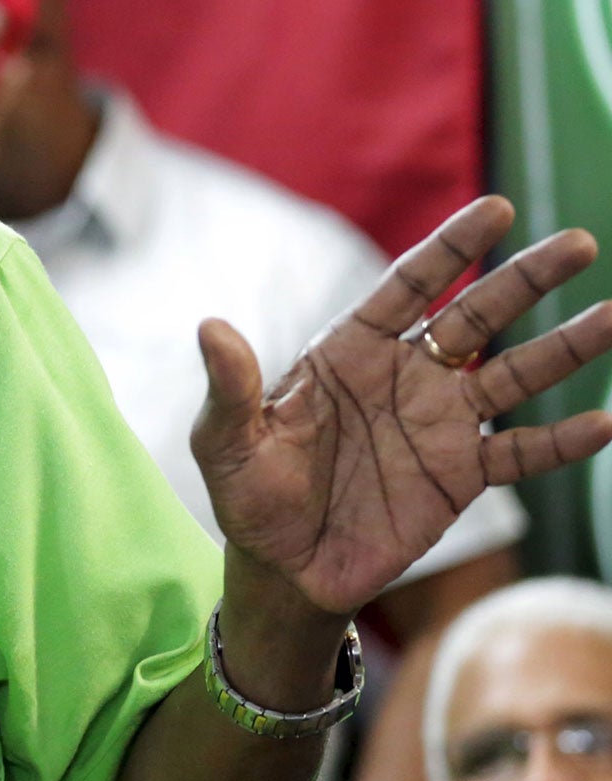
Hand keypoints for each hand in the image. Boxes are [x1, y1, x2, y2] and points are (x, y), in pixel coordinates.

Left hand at [192, 196, 611, 618]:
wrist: (284, 570)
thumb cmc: (248, 496)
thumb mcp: (226, 443)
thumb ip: (231, 387)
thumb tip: (209, 327)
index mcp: (349, 353)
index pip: (408, 288)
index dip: (450, 250)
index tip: (494, 210)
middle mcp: (404, 377)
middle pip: (475, 317)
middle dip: (524, 280)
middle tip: (579, 242)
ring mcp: (439, 425)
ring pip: (513, 375)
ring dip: (565, 349)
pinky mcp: (461, 478)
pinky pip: (522, 454)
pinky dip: (563, 441)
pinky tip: (605, 423)